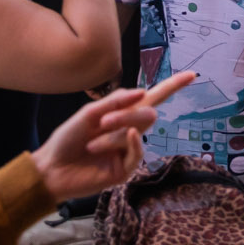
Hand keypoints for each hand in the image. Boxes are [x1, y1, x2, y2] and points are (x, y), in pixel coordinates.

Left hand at [29, 77, 192, 201]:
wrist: (51, 169)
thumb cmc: (67, 138)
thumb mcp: (88, 113)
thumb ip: (115, 101)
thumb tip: (143, 92)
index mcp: (121, 113)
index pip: (152, 97)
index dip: (172, 86)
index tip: (192, 74)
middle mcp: (129, 130)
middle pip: (148, 113)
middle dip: (127, 114)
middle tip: (102, 122)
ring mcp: (128, 150)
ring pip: (139, 131)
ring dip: (114, 134)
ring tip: (92, 144)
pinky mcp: (125, 169)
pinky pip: (138, 152)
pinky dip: (131, 143)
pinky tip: (122, 140)